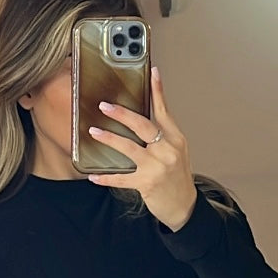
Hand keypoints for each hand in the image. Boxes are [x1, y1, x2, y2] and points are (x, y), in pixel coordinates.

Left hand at [87, 67, 197, 231]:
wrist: (184, 205)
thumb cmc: (177, 177)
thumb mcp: (176, 152)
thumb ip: (162, 135)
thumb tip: (142, 117)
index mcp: (175, 139)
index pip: (164, 111)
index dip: (158, 91)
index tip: (153, 72)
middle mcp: (167, 150)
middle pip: (143, 126)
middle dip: (122, 114)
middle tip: (105, 106)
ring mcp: (157, 167)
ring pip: (129, 148)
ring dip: (109, 139)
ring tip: (94, 131)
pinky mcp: (146, 183)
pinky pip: (121, 178)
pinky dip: (106, 177)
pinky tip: (93, 176)